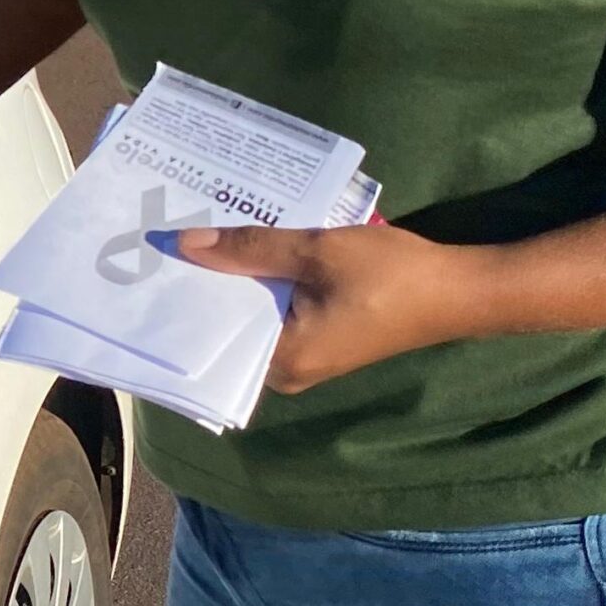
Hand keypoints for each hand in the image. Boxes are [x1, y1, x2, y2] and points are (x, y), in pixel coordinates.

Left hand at [166, 222, 500, 392]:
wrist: (462, 290)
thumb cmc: (393, 277)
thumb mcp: (316, 252)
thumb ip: (250, 249)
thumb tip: (184, 245)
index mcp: (281, 361)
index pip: (211, 335)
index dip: (178, 300)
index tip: (142, 268)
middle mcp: (285, 368)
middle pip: (226, 323)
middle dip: (198, 284)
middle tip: (153, 243)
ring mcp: (303, 353)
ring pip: (248, 312)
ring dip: (227, 278)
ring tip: (183, 236)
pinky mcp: (318, 334)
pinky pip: (272, 307)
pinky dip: (255, 279)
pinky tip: (234, 243)